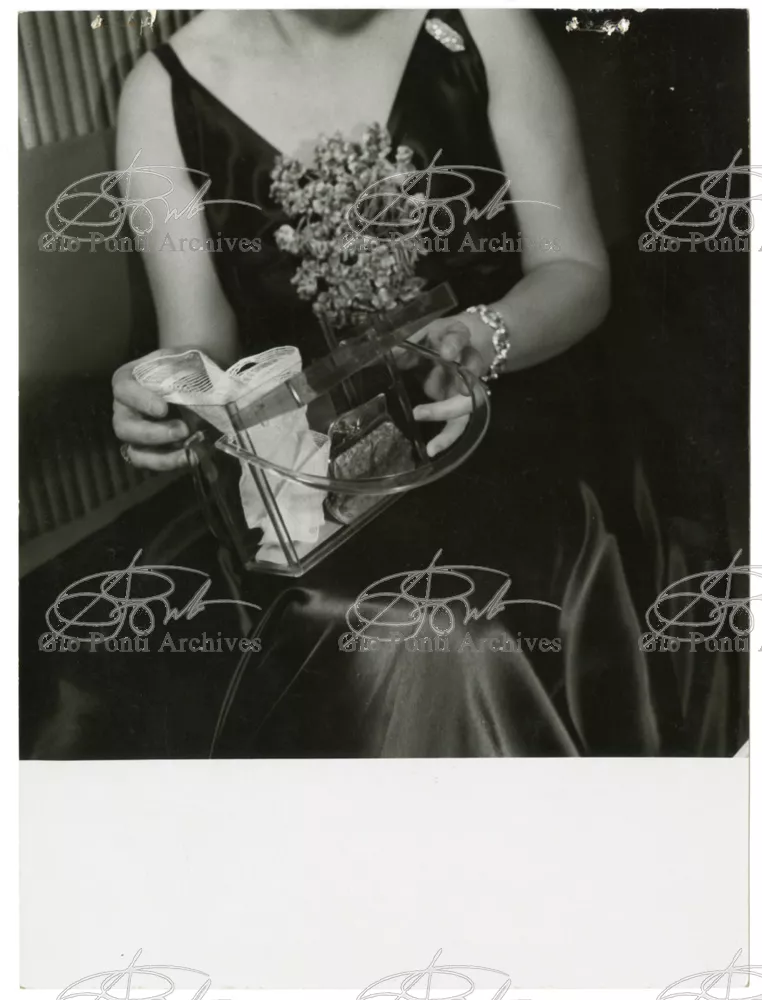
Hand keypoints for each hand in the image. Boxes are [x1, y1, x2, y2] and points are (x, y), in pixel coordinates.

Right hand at [112, 349, 189, 469]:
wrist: (198, 378)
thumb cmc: (186, 365)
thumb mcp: (184, 358)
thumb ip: (186, 370)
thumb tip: (199, 392)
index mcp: (127, 380)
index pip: (123, 390)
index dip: (141, 401)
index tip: (163, 409)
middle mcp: (125, 408)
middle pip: (124, 427)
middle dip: (153, 433)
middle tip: (183, 430)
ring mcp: (135, 432)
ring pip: (135, 452)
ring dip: (161, 457)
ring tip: (189, 453)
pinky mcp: (149, 450)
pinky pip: (151, 463)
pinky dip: (171, 464)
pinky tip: (191, 458)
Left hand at [405, 314, 491, 456]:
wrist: (470, 339)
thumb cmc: (440, 335)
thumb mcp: (426, 329)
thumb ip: (411, 338)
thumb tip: (389, 351)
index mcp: (459, 337)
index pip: (459, 337)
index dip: (454, 344)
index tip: (445, 352)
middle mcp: (469, 364)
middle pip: (470, 383)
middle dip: (448, 400)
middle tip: (420, 412)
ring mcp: (467, 386)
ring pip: (467, 408)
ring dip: (450, 429)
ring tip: (432, 447)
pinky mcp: (461, 403)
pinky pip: (457, 423)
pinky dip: (446, 438)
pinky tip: (432, 450)